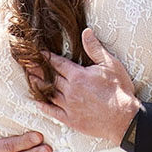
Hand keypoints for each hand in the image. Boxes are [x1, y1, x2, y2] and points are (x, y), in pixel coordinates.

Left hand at [35, 28, 139, 142]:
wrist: (124, 118)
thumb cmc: (119, 90)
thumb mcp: (110, 64)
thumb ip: (95, 48)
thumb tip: (86, 32)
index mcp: (78, 75)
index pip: (58, 63)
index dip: (47, 57)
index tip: (38, 52)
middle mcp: (70, 90)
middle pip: (50, 78)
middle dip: (38, 70)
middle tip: (26, 64)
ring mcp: (69, 106)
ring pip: (49, 94)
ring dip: (39, 86)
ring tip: (30, 80)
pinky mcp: (71, 120)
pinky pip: (53, 112)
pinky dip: (44, 107)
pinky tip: (38, 103)